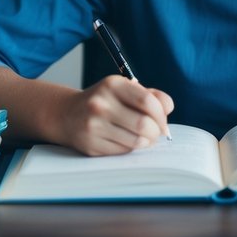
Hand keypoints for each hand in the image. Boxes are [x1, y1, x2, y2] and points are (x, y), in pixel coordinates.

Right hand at [55, 76, 173, 155]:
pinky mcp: (90, 145)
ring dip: (146, 142)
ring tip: (144, 137)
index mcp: (112, 85)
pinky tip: (126, 141)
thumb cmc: (105, 101)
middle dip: (156, 132)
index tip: (164, 121)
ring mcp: (93, 126)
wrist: (67, 114)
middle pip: (144, 124)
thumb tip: (168, 108)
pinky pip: (123, 152)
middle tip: (157, 132)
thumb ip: (151, 96)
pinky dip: (131, 149)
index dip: (161, 114)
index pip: (147, 101)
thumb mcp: (125, 90)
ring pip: (135, 142)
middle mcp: (100, 104)